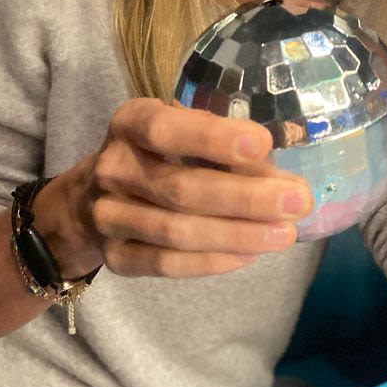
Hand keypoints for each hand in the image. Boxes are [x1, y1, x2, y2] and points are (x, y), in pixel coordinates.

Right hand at [72, 98, 312, 277]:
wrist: (89, 199)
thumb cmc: (154, 153)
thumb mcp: (177, 128)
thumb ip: (218, 142)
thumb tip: (276, 172)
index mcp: (130, 123)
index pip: (165, 129)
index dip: (213, 138)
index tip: (263, 144)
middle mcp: (113, 167)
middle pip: (181, 189)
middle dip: (245, 197)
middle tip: (297, 200)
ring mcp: (108, 216)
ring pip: (178, 232)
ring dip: (238, 234)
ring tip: (285, 233)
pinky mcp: (115, 256)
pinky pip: (167, 264)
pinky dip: (213, 261)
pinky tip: (251, 253)